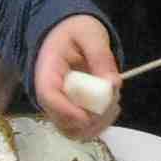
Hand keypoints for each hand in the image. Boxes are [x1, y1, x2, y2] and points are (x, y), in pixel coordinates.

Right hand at [34, 13, 121, 136]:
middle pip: (61, 120)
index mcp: (46, 70)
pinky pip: (82, 128)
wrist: (67, 32)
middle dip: (91, 118)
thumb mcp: (90, 34)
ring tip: (114, 101)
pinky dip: (100, 124)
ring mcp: (59, 105)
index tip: (89, 116)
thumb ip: (101, 56)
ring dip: (98, 123)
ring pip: (73, 130)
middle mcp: (48, 93)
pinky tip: (112, 107)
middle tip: (113, 101)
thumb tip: (113, 83)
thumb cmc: (76, 30)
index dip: (67, 111)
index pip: (48, 96)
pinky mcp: (70, 111)